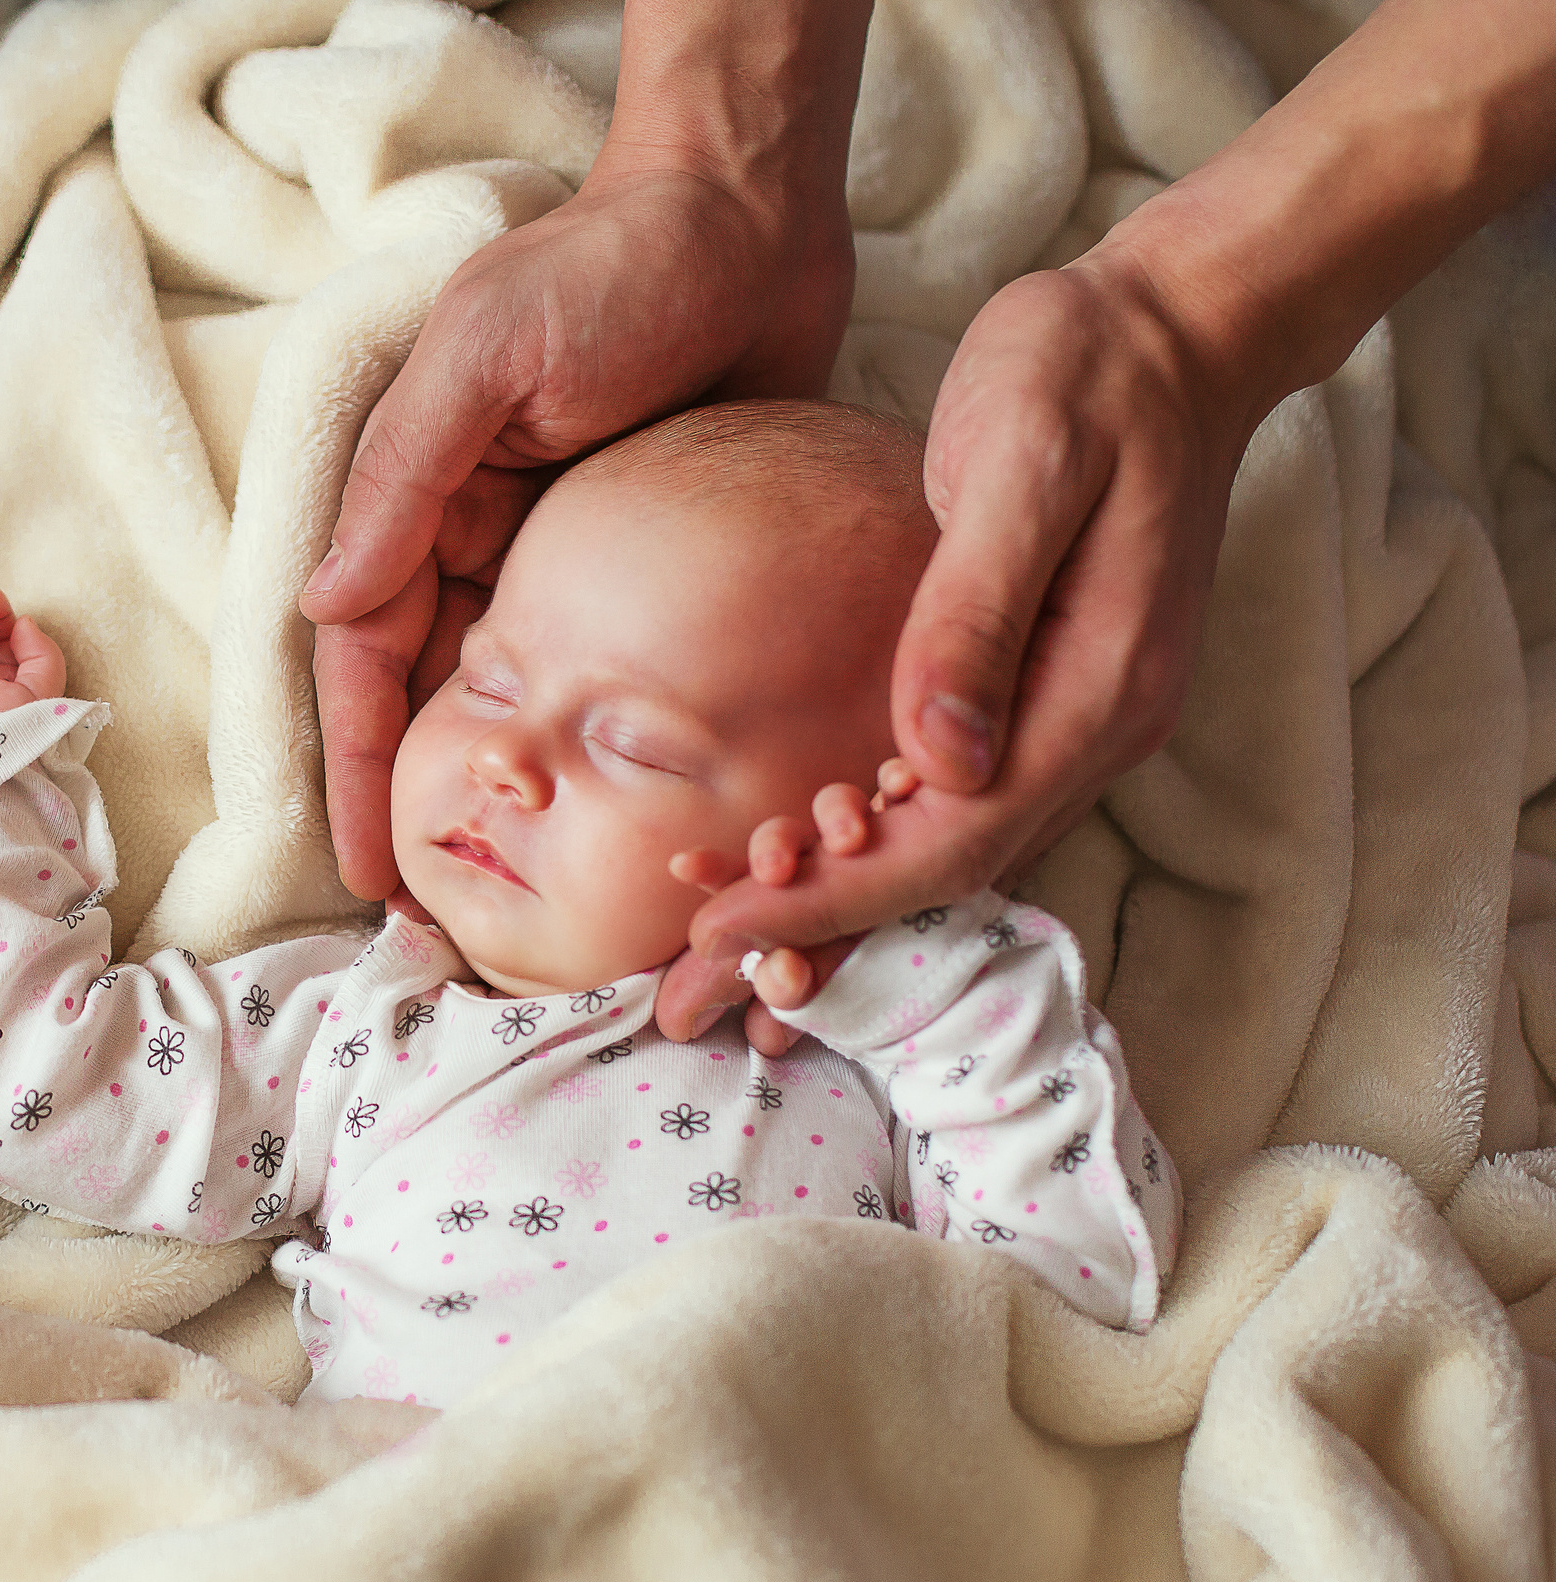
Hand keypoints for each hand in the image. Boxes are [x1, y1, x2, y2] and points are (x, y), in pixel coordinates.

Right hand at [300, 160, 855, 904]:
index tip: (372, 878)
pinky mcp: (642, 564)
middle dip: (426, 811)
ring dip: (511, 795)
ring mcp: (560, 557)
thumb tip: (320, 606)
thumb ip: (407, 478)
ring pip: (514, 704)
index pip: (367, 662)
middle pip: (430, 702)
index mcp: (419, 499)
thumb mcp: (491, 357)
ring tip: (526, 899)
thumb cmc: (614, 268)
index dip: (363, 775)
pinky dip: (598, 747)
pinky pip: (607, 674)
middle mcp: (475, 539)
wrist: (751, 215)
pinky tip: (617, 817)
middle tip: (444, 924)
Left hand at [661, 246, 1256, 1021]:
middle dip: (816, 929)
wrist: (1169, 330)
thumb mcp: (1022, 464)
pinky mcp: (1047, 694)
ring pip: (950, 850)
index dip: (832, 898)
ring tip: (713, 936)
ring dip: (837, 898)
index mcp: (1100, 690)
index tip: (716, 932)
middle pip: (948, 873)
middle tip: (687, 976)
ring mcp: (1081, 717)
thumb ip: (975, 611)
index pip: (954, 840)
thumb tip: (935, 760)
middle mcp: (1099, 729)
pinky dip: (868, 838)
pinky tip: (790, 850)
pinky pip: (955, 800)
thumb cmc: (1086, 374)